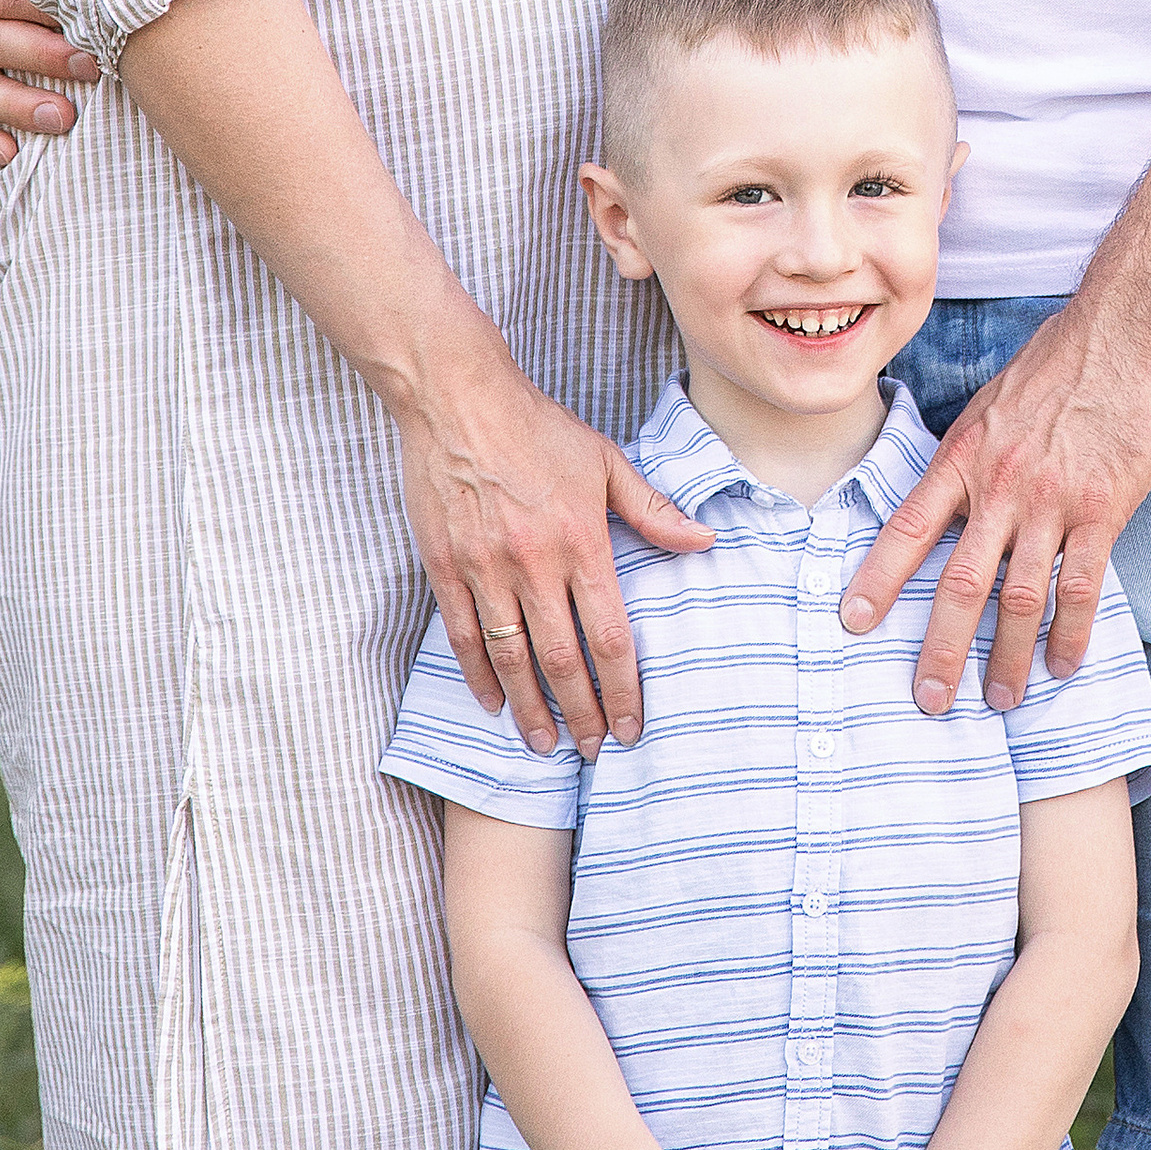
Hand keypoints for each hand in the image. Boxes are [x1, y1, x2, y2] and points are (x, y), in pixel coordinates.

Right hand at [398, 305, 711, 756]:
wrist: (457, 398)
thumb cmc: (537, 427)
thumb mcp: (606, 460)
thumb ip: (653, 509)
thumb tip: (705, 541)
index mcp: (581, 540)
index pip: (610, 635)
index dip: (623, 689)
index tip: (630, 727)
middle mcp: (533, 562)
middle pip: (561, 659)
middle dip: (580, 713)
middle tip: (592, 751)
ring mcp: (485, 567)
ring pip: (511, 656)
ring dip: (529, 707)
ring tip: (544, 744)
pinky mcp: (445, 565)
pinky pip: (463, 634)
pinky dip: (478, 674)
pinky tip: (492, 703)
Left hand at [841, 289, 1150, 711]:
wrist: (1126, 331)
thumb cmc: (1060, 360)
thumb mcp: (993, 402)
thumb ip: (972, 455)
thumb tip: (952, 497)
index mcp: (965, 456)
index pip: (909, 528)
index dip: (877, 579)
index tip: (852, 621)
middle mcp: (1000, 485)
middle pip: (960, 583)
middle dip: (940, 648)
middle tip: (928, 700)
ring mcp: (1052, 502)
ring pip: (1020, 598)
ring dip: (1007, 657)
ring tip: (1000, 700)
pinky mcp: (1103, 510)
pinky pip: (1082, 587)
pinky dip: (1072, 633)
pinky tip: (1064, 664)